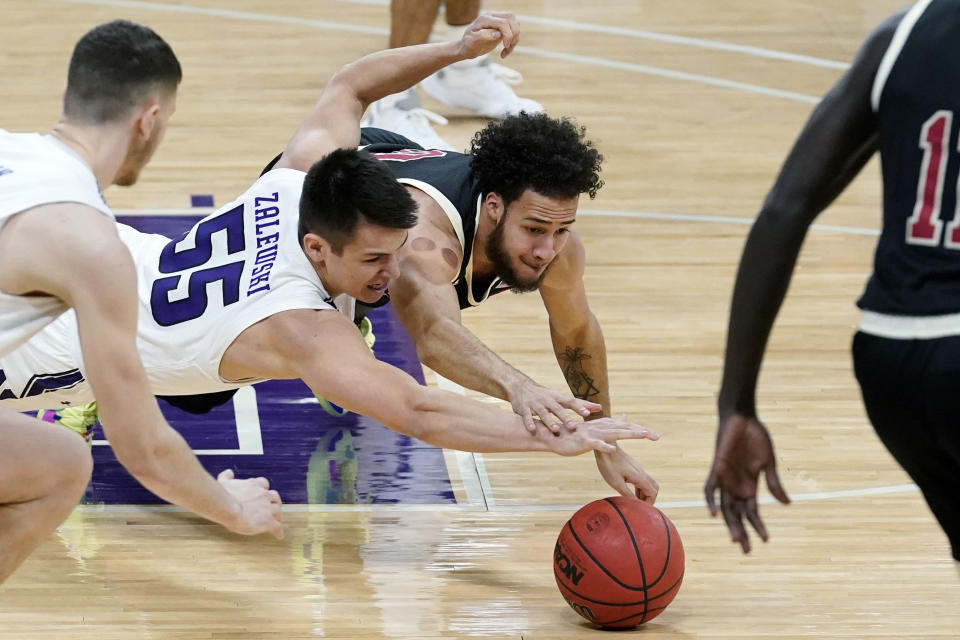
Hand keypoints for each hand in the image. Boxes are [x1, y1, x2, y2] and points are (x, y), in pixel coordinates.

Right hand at [217, 469, 283, 538]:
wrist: (228, 507)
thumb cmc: (224, 495)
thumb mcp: (224, 482)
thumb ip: (227, 477)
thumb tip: (229, 473)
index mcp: (254, 485)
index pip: (263, 484)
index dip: (263, 489)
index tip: (263, 492)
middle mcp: (263, 494)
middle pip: (274, 496)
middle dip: (274, 501)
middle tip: (272, 506)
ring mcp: (267, 508)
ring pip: (277, 510)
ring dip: (277, 515)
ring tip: (276, 520)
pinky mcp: (268, 521)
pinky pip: (277, 527)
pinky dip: (278, 531)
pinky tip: (278, 535)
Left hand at [458, 11, 520, 59]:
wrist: (466, 48)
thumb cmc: (467, 45)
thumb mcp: (472, 42)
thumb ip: (483, 36)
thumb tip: (498, 34)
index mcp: (485, 19)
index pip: (503, 22)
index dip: (508, 34)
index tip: (505, 46)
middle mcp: (492, 17)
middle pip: (511, 18)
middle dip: (513, 34)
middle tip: (507, 46)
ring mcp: (497, 21)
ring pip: (514, 23)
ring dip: (514, 38)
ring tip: (506, 50)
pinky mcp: (500, 28)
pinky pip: (513, 30)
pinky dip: (512, 41)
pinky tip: (505, 51)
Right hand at [509, 379, 601, 433]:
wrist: (521, 387)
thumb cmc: (547, 395)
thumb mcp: (562, 397)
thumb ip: (580, 404)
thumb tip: (599, 407)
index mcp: (558, 398)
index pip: (571, 402)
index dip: (579, 407)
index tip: (588, 413)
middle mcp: (548, 400)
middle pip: (558, 409)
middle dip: (565, 417)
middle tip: (573, 426)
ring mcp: (536, 404)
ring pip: (543, 413)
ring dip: (549, 422)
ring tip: (556, 430)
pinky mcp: (524, 409)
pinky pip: (527, 416)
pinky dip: (529, 423)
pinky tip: (533, 430)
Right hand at [546, 414, 658, 455]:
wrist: (555, 436)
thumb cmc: (575, 435)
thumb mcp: (595, 429)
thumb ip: (609, 423)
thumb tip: (622, 417)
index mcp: (605, 424)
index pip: (626, 426)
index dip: (641, 430)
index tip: (655, 435)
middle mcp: (602, 427)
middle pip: (625, 428)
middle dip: (641, 432)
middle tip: (657, 436)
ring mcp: (594, 434)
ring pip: (614, 433)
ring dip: (629, 434)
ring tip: (642, 435)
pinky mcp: (585, 441)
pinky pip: (597, 444)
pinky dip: (605, 446)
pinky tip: (613, 448)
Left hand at [594, 446, 658, 502]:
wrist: (605, 447)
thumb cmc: (608, 464)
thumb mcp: (616, 482)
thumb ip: (627, 494)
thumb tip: (636, 505)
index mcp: (639, 476)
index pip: (652, 492)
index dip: (650, 503)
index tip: (642, 511)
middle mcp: (641, 472)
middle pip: (653, 488)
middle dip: (649, 499)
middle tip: (640, 508)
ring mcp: (638, 469)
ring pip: (648, 484)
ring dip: (644, 494)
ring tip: (635, 503)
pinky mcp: (633, 468)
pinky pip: (642, 480)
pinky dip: (640, 489)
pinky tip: (632, 494)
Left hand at [704, 413, 789, 552]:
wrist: (741, 418)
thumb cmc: (756, 437)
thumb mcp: (768, 462)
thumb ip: (774, 483)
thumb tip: (787, 505)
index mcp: (750, 486)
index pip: (752, 512)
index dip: (757, 526)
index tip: (765, 540)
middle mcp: (736, 486)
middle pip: (737, 515)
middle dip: (741, 532)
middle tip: (746, 550)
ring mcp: (725, 478)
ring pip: (725, 507)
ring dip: (729, 523)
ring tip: (736, 538)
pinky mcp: (716, 468)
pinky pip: (710, 488)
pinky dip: (711, 501)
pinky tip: (715, 513)